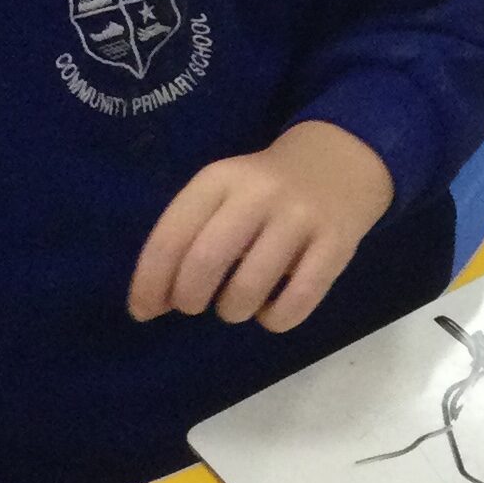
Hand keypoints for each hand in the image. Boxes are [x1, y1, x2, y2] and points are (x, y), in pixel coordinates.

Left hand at [129, 120, 394, 332]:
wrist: (339, 163)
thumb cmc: (264, 190)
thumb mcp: (223, 193)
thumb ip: (188, 237)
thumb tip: (152, 302)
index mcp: (219, 179)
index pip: (171, 236)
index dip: (150, 282)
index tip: (144, 310)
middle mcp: (258, 194)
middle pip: (206, 261)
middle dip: (189, 298)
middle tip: (193, 306)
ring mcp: (300, 219)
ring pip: (250, 289)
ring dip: (232, 311)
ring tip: (235, 305)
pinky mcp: (336, 245)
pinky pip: (296, 302)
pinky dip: (274, 319)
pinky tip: (271, 310)